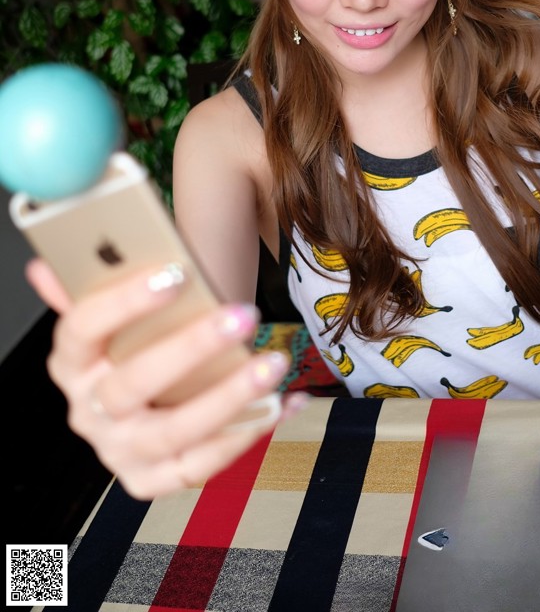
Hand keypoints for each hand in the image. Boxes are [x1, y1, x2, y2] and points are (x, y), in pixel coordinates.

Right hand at [27, 259, 294, 498]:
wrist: (141, 396)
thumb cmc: (134, 341)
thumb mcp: (113, 310)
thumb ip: (92, 283)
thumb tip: (49, 264)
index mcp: (69, 361)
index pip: (83, 328)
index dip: (126, 301)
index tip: (177, 272)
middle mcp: (87, 411)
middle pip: (133, 384)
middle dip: (193, 348)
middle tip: (245, 314)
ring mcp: (118, 451)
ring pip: (172, 432)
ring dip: (229, 398)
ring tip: (274, 363)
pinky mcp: (150, 479)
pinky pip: (201, 466)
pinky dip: (248, 434)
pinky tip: (286, 402)